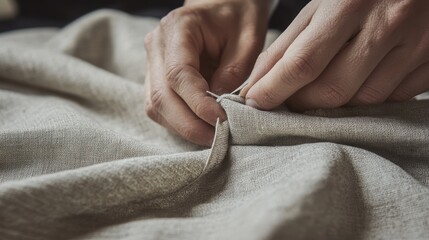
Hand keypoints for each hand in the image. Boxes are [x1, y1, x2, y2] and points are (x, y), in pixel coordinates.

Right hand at [144, 0, 270, 145]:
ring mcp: (152, 63)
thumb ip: (235, 70)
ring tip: (213, 137)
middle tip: (218, 139)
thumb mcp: (248, 36)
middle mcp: (157, 46)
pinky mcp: (156, 78)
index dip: (198, 103)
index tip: (221, 120)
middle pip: (161, 96)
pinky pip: (161, 107)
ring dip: (184, 127)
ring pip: (156, 106)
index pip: (178, 74)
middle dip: (189, 124)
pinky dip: (180, 122)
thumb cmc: (237, 16)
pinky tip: (202, 127)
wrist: (222, 6)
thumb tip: (220, 106)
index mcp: (177, 28)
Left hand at [241, 0, 428, 110]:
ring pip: (363, 101)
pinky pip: (393, 99)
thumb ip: (289, 44)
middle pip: (332, 89)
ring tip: (321, 91)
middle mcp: (386, 25)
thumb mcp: (321, 5)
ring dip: (334, 105)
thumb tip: (258, 83)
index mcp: (349, 4)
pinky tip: (357, 85)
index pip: (303, 63)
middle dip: (301, 103)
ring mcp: (416, 46)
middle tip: (288, 99)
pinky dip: (367, 101)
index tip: (256, 102)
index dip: (274, 89)